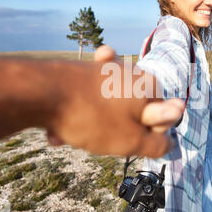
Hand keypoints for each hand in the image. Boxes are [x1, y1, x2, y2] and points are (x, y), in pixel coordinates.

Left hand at [46, 45, 183, 157]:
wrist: (41, 92)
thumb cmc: (91, 118)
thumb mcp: (130, 140)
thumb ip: (157, 143)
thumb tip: (171, 142)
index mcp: (148, 87)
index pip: (161, 119)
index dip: (145, 135)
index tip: (126, 140)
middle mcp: (131, 73)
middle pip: (134, 113)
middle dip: (118, 130)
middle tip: (98, 139)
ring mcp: (107, 69)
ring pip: (110, 108)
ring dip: (94, 126)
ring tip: (72, 133)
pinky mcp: (86, 71)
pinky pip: (91, 97)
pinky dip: (81, 110)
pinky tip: (62, 122)